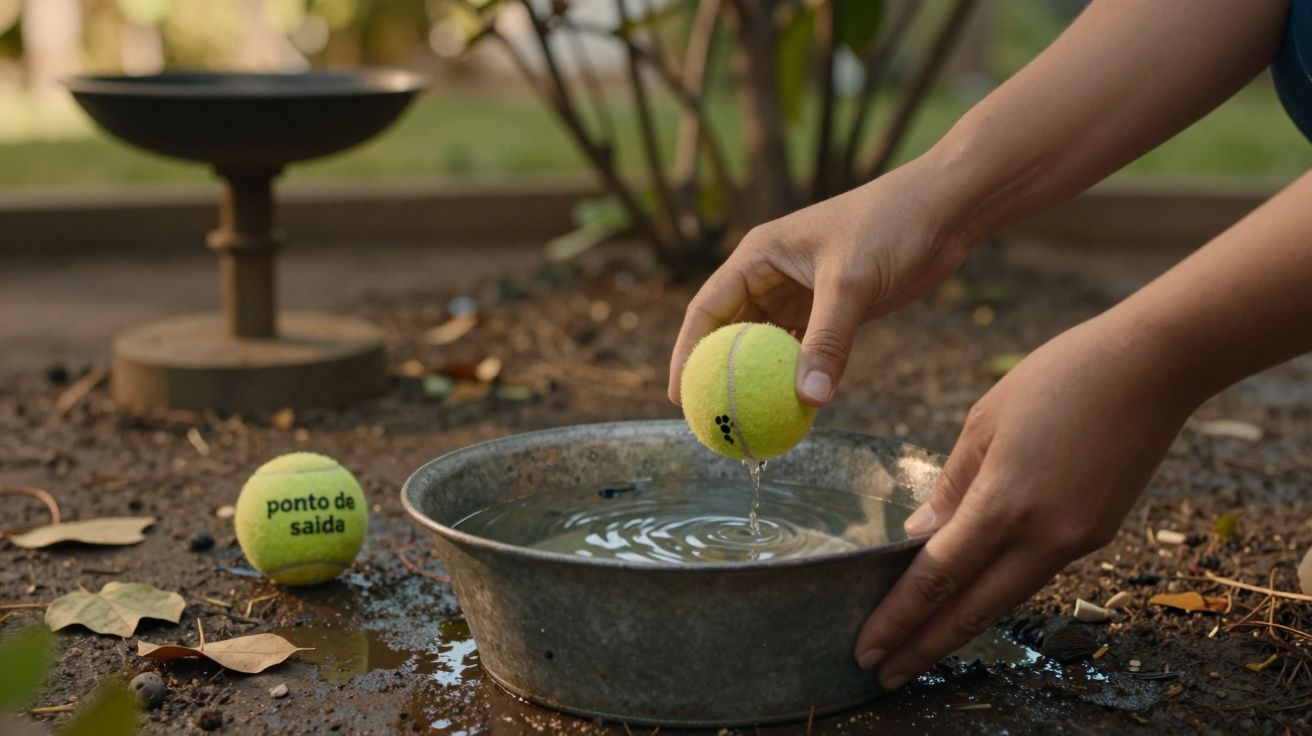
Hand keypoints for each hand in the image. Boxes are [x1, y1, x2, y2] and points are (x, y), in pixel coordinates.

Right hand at [667, 159, 975, 405]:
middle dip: (717, 376)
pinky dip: (797, 378)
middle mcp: (771, 275)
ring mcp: (800, 294)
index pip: (707, 310)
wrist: (944, 208)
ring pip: (767, 346)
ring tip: (746, 423)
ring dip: (758, 381)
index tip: (679, 397)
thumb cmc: (892, 224)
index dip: (687, 355)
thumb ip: (828, 340)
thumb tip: (809, 400)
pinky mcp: (831, 310)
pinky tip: (795, 410)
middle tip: (711, 421)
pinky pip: (804, 351)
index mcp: (758, 256)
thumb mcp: (852, 282)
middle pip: (730, 333)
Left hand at [853, 314, 1201, 689]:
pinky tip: (970, 598)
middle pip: (971, 610)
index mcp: (1005, 501)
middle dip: (921, 647)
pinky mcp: (1098, 535)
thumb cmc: (1060, 377)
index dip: (898, 618)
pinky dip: (996, 592)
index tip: (866, 648)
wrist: (1154, 366)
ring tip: (918, 648)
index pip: (937, 577)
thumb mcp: (985, 421)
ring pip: (1005, 599)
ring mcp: (1076, 540)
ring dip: (958, 628)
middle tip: (881, 673)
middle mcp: (1044, 534)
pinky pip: (1035, 573)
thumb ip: (952, 486)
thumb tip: (920, 538)